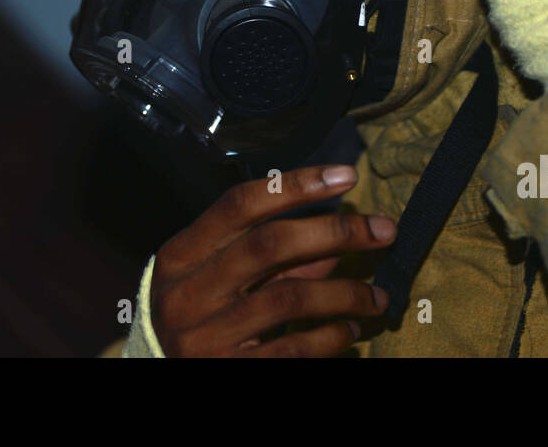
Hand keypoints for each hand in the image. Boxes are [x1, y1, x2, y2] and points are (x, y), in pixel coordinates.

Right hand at [150, 165, 394, 356]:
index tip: (347, 174)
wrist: (162, 373)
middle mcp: (187, 293)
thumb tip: (338, 235)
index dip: (296, 185)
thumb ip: (274, 255)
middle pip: (270, 244)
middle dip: (336, 232)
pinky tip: (351, 332)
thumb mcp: (221, 275)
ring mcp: (204, 337)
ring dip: (346, 293)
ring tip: (378, 297)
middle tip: (385, 230)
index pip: (240, 203)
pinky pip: (294, 350)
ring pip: (290, 298)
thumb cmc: (199, 316)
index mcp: (181, 255)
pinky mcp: (229, 372)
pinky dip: (331, 338)